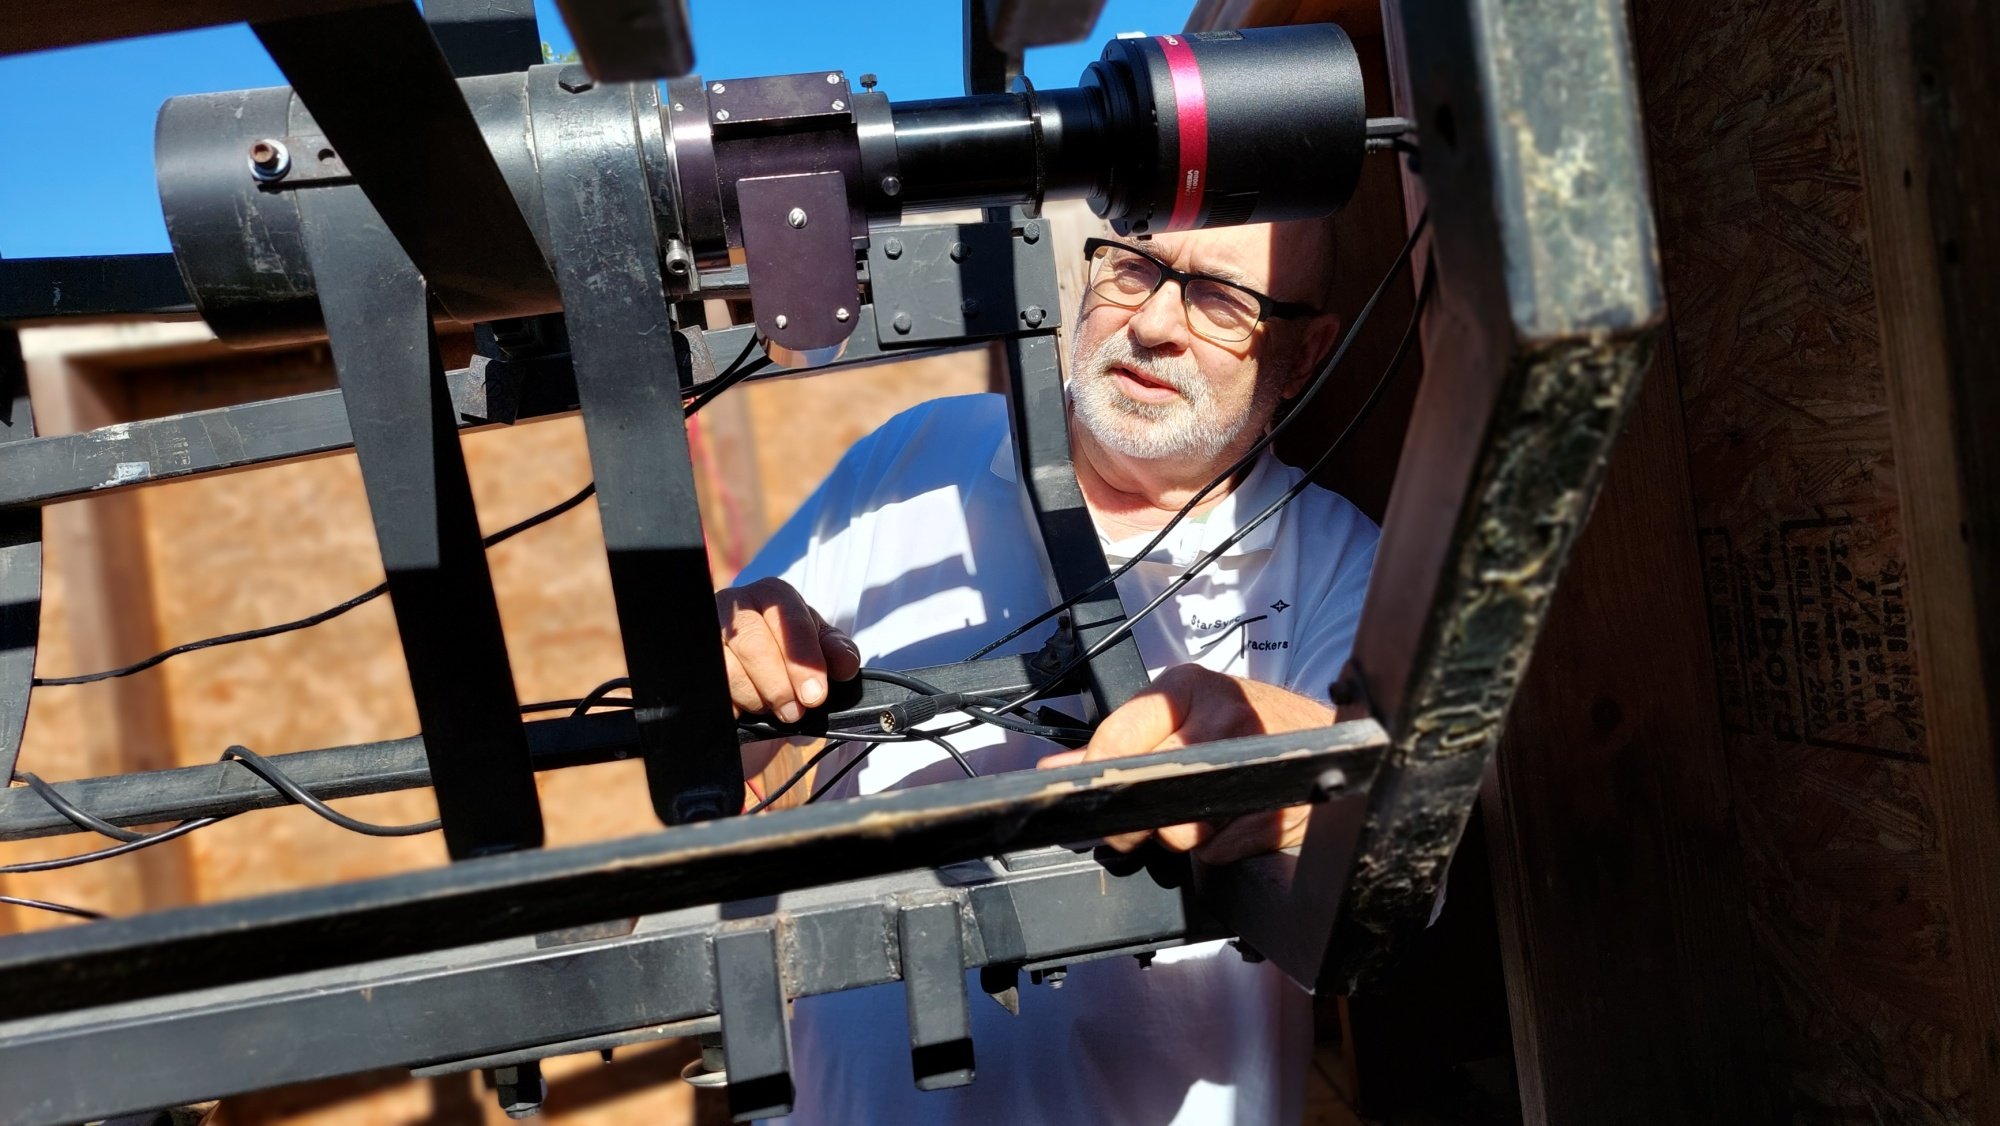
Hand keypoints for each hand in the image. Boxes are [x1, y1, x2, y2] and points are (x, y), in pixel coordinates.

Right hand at [716, 578, 860, 722]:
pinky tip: (744, 709)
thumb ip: (837, 652)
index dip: (804, 660)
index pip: (789, 620)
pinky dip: (730, 705)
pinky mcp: (690, 659)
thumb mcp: (818, 650)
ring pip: (726, 667)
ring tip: (770, 708)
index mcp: (773, 595)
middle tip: (794, 712)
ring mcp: (706, 631)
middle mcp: (735, 605)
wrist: (755, 677)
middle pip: (753, 643)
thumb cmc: (790, 655)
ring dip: (754, 697)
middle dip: (778, 685)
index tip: (815, 696)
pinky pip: (706, 688)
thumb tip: (846, 664)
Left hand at [1037, 664, 1333, 863]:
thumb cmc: (1238, 724)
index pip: (1120, 735)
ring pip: (1178, 828)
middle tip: (1140, 817)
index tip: (1088, 797)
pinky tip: (1224, 826)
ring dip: (1174, 836)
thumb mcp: (1178, 716)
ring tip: (1192, 814)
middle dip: (1135, 815)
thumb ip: (1113, 743)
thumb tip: (1053, 770)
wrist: (1317, 738)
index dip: (1097, 775)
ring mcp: (1253, 760)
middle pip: (1147, 788)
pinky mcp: (1273, 808)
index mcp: (1187, 687)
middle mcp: (1221, 716)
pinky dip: (1211, 851)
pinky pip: (1215, 851)